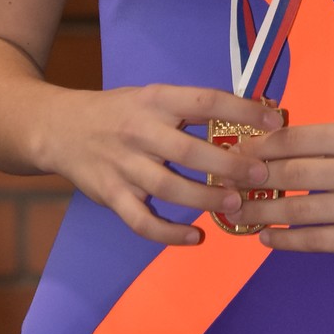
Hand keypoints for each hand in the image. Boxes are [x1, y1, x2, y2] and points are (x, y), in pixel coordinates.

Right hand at [44, 84, 283, 245]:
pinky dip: (168, 234)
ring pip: (168, 188)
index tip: (275, 120)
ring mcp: (123, 165)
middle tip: (261, 174)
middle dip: (229, 165)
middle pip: (189, 151)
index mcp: (155, 99)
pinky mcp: (110, 194)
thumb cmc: (120, 111)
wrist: (59, 127)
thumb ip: (192, 108)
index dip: (242, 110)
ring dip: (206, 199)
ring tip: (236, 204)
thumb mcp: (153, 96)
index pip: (205, 101)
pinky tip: (194, 238)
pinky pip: (141, 221)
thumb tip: (250, 116)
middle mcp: (139, 130)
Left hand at [226, 121, 333, 254]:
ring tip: (236, 213)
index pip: (296, 139)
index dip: (259, 147)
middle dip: (252, 180)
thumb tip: (261, 147)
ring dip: (261, 213)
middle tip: (224, 185)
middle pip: (293, 175)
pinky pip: (316, 241)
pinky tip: (266, 237)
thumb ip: (319, 143)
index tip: (232, 153)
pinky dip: (285, 240)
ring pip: (300, 211)